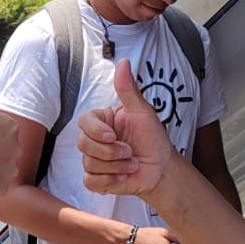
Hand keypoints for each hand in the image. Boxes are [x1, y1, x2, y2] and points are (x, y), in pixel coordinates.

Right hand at [78, 60, 176, 199]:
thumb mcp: (142, 112)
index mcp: (102, 122)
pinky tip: (124, 176)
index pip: (84, 122)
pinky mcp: (96, 179)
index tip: (112, 136)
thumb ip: (128, 89)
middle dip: (110, 152)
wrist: (161, 168)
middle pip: (83, 144)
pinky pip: (91, 181)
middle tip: (130, 151)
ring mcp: (94, 160)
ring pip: (89, 163)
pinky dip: (110, 181)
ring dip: (116, 166)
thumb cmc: (152, 139)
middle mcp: (95, 140)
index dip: (95, 131)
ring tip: (132, 163)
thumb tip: (123, 62)